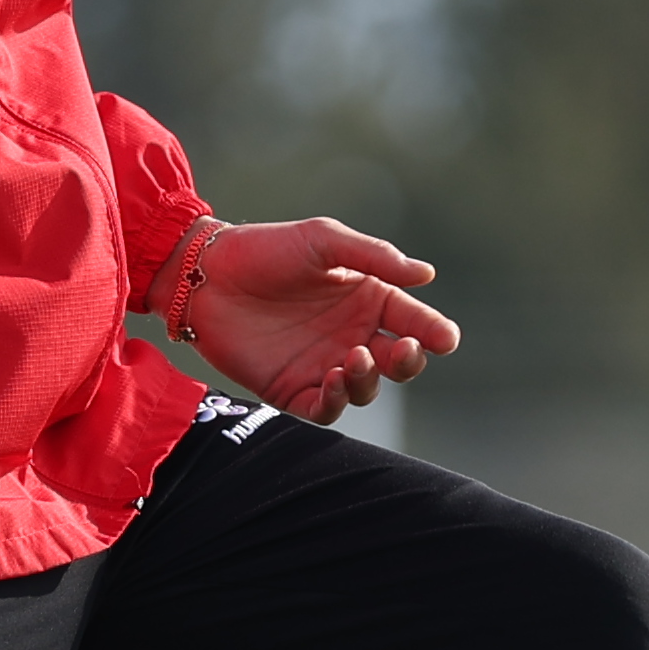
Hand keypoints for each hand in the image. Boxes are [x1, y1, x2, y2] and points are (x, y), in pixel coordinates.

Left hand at [166, 218, 458, 423]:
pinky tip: (333, 378)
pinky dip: (337, 401)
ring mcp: (323, 365)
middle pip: (397, 363)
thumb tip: (427, 274)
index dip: (433, 333)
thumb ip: (374, 256)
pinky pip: (326, 408)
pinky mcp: (292, 390)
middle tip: (400, 348)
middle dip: (408, 361)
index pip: (412, 322)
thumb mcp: (323, 240)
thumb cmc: (265, 249)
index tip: (444, 338)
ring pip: (365, 389)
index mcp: (367, 299)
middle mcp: (351, 336)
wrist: (204, 275)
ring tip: (354, 358)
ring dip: (370, 380)